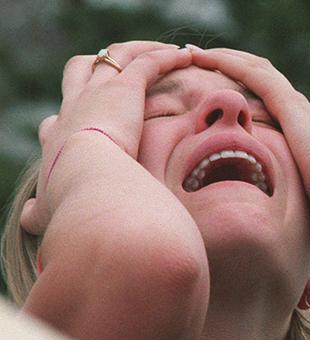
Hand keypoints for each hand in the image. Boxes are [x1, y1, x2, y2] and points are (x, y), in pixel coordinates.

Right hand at [22, 41, 191, 235]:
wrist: (90, 185)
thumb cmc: (72, 202)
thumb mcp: (47, 209)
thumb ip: (37, 213)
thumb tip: (26, 221)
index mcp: (59, 137)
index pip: (57, 117)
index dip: (68, 115)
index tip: (81, 123)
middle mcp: (75, 108)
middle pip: (79, 70)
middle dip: (98, 66)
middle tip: (120, 71)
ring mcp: (98, 94)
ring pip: (115, 56)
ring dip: (140, 51)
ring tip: (165, 52)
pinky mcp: (124, 89)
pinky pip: (147, 63)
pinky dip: (166, 58)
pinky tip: (185, 56)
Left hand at [188, 46, 309, 247]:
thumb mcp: (299, 208)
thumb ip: (285, 210)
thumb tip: (276, 234)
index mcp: (297, 135)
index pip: (265, 105)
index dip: (241, 95)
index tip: (216, 96)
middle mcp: (295, 114)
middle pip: (256, 80)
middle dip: (227, 70)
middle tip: (196, 65)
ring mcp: (292, 106)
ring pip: (253, 69)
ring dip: (222, 59)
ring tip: (193, 54)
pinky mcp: (289, 104)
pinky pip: (253, 73)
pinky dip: (227, 61)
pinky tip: (203, 55)